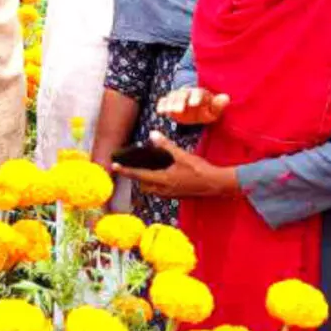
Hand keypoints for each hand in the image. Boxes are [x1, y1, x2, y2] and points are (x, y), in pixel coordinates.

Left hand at [110, 131, 237, 199]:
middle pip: (143, 185)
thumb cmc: (199, 170)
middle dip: (136, 177)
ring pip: (152, 190)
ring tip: (146, 170)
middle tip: (132, 167)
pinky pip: (160, 192)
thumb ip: (166, 145)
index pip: (139, 175)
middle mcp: (164, 190)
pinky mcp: (177, 196)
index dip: (126, 170)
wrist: (216, 184)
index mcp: (163, 180)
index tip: (114, 167)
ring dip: (146, 181)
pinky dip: (156, 184)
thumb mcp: (182, 155)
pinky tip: (163, 175)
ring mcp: (171, 195)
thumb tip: (153, 134)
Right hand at [155, 87, 229, 124]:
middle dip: (179, 101)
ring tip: (167, 111)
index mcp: (200, 93)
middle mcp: (187, 92)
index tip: (194, 103)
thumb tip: (226, 98)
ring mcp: (177, 96)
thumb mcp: (215, 109)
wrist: (196, 105)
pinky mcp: (169, 102)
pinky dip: (161, 105)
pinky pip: (164, 101)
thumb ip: (219, 105)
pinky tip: (160, 111)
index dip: (196, 97)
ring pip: (172, 97)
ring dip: (169, 104)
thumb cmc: (207, 109)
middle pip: (182, 94)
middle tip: (178, 109)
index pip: (198, 93)